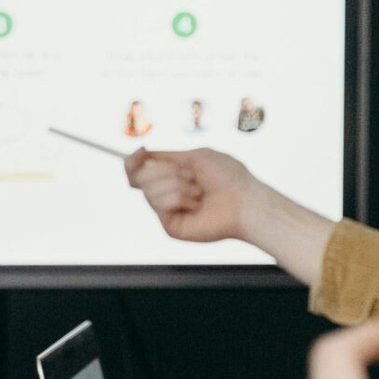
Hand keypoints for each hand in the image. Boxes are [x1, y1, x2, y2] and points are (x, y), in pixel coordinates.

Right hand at [125, 148, 258, 243]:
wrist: (245, 201)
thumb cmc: (229, 177)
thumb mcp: (196, 156)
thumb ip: (167, 156)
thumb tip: (142, 155)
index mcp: (172, 176)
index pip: (138, 169)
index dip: (133, 161)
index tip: (141, 152)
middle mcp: (166, 193)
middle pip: (140, 177)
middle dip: (167, 171)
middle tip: (192, 178)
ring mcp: (167, 211)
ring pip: (149, 189)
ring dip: (178, 184)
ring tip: (199, 193)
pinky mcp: (170, 226)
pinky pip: (160, 204)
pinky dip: (179, 197)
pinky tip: (196, 204)